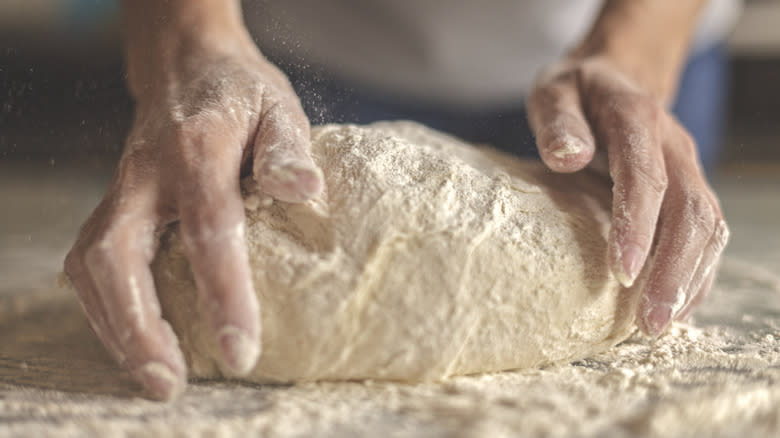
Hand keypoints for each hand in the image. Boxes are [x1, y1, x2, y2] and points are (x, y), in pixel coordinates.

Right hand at [64, 39, 321, 398]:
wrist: (186, 66)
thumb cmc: (241, 94)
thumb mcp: (277, 107)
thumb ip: (287, 148)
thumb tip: (304, 192)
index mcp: (197, 148)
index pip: (208, 228)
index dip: (223, 293)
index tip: (239, 350)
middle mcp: (146, 174)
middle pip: (121, 255)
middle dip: (141, 326)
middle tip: (170, 383)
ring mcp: (121, 190)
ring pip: (93, 264)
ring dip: (117, 327)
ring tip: (154, 377)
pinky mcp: (112, 205)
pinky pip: (91, 262)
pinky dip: (106, 308)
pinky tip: (133, 342)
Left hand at [528, 57, 728, 335]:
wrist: (615, 78)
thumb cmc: (577, 92)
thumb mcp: (555, 91)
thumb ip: (558, 120)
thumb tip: (569, 158)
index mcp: (638, 120)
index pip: (646, 178)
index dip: (637, 227)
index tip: (620, 273)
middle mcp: (674, 146)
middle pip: (690, 211)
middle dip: (673, 270)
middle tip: (648, 322)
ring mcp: (688, 168)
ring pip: (708, 227)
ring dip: (688, 280)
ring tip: (658, 326)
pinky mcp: (689, 189)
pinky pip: (706, 235)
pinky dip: (696, 273)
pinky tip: (675, 307)